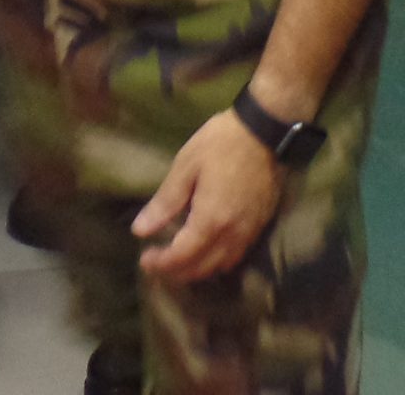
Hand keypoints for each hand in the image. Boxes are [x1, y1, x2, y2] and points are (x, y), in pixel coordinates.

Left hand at [133, 105, 283, 283]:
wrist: (264, 131)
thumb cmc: (220, 144)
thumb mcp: (186, 166)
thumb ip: (165, 202)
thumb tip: (140, 230)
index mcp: (210, 220)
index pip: (182, 257)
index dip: (161, 264)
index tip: (144, 259)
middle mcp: (232, 235)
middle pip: (201, 268)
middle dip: (176, 272)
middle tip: (156, 262)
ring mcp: (249, 233)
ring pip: (220, 267)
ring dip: (197, 270)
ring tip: (178, 260)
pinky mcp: (260, 227)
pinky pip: (236, 257)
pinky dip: (217, 262)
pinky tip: (206, 250)